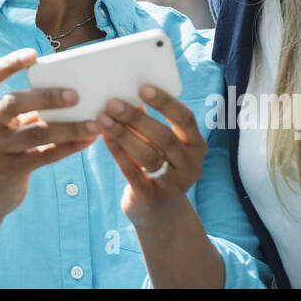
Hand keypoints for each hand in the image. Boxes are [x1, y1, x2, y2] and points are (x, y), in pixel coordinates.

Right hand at [0, 48, 99, 219]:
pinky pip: (44, 156)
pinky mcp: (8, 172)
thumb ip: (21, 109)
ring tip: (94, 122)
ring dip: (68, 127)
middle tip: (76, 95)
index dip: (8, 63)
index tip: (33, 55)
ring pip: (35, 133)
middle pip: (13, 103)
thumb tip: (67, 90)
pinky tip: (87, 141)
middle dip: (47, 97)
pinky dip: (68, 147)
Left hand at [98, 84, 205, 229]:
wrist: (160, 212)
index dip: (165, 102)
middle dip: (136, 118)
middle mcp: (190, 166)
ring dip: (123, 134)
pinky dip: (118, 153)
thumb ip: (151, 122)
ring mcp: (174, 184)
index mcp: (197, 146)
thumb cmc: (160, 165)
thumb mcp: (163, 145)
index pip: (185, 118)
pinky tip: (104, 138)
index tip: (143, 88)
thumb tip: (126, 91)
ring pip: (148, 155)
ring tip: (103, 119)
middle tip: (113, 103)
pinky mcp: (153, 198)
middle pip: (164, 136)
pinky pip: (133, 173)